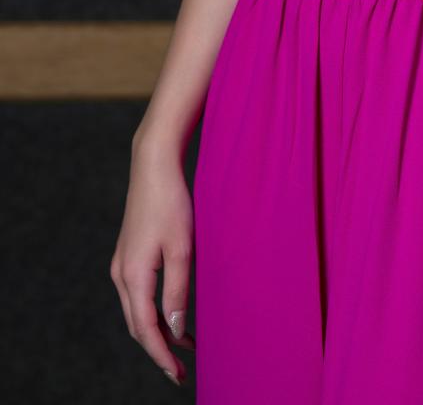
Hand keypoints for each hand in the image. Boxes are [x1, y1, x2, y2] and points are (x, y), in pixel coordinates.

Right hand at [109, 133, 196, 385]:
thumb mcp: (182, 248)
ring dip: (155, 331)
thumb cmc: (172, 203)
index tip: (178, 375)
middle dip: (157, 349)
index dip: (161, 355)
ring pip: (135, 311)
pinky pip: (137, 294)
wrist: (154, 165)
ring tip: (182, 346)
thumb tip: (174, 330)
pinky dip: (151, 311)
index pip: (145, 329)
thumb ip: (178, 291)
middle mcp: (121, 274)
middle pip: (136, 325)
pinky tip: (171, 313)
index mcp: (133, 275)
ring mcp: (122, 263)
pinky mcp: (128, 254)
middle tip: (181, 370)